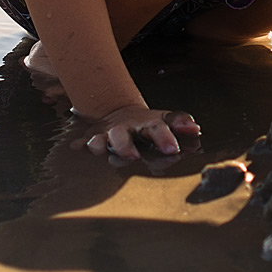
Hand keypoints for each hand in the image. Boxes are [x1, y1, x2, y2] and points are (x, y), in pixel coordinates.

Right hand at [77, 103, 199, 160]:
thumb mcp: (166, 120)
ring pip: (101, 138)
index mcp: (147, 124)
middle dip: (125, 146)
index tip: (172, 149)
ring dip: (99, 144)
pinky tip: (76, 147)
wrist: (121, 114)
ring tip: (97, 148)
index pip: (157, 129)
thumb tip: (195, 128)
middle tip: (132, 157)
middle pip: (123, 136)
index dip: (164, 138)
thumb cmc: (149, 125)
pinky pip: (86, 142)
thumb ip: (181, 122)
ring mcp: (109, 134)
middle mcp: (126, 128)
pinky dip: (81, 144)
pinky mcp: (94, 139)